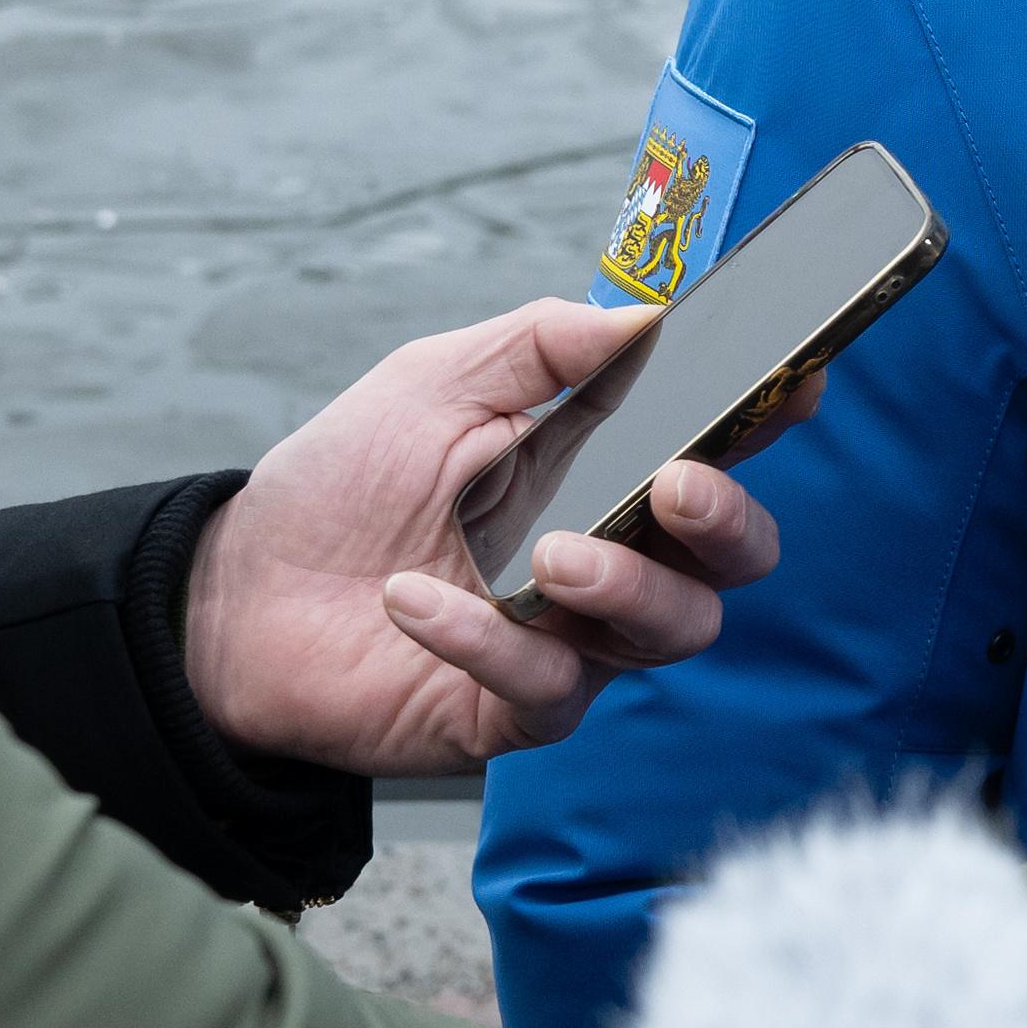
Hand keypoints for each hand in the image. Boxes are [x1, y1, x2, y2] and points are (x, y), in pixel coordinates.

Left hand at [182, 299, 779, 778]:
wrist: (236, 593)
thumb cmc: (342, 484)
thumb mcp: (432, 382)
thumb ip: (538, 344)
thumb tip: (639, 315)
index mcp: (605, 470)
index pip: (716, 445)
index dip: (768, 416)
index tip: (790, 385)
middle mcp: (610, 558)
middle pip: (732, 559)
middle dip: (728, 522)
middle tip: (675, 488)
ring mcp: (572, 641)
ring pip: (673, 633)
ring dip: (629, 590)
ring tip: (553, 558)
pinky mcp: (515, 713)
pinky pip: (551, 691)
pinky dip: (487, 642)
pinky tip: (416, 603)